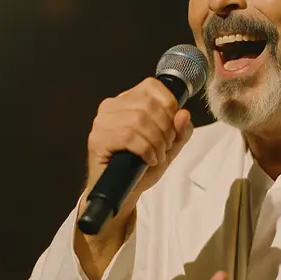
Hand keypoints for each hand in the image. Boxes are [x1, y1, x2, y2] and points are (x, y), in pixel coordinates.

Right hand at [86, 77, 193, 200]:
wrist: (122, 192)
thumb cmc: (141, 166)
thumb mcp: (168, 147)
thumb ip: (180, 131)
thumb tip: (184, 114)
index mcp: (128, 100)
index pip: (152, 87)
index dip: (169, 105)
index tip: (172, 128)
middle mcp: (111, 105)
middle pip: (148, 105)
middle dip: (165, 129)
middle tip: (165, 147)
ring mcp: (102, 122)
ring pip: (138, 120)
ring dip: (155, 142)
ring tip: (157, 156)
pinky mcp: (97, 139)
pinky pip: (128, 136)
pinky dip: (145, 150)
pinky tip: (148, 160)